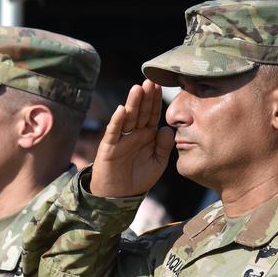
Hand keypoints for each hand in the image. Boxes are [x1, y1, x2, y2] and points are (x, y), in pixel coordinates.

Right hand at [90, 79, 173, 196]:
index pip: (153, 114)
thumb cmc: (139, 179)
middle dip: (145, 96)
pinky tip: (122, 110)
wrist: (120, 196)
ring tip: (138, 88)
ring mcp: (121, 138)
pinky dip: (117, 121)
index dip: (156, 101)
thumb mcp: (158, 163)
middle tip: (151, 80)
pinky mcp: (110, 146)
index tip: (160, 85)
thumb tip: (167, 129)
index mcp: (147, 135)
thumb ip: (164, 147)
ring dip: (133, 103)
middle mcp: (134, 133)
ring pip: (128, 117)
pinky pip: (114, 132)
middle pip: (141, 111)